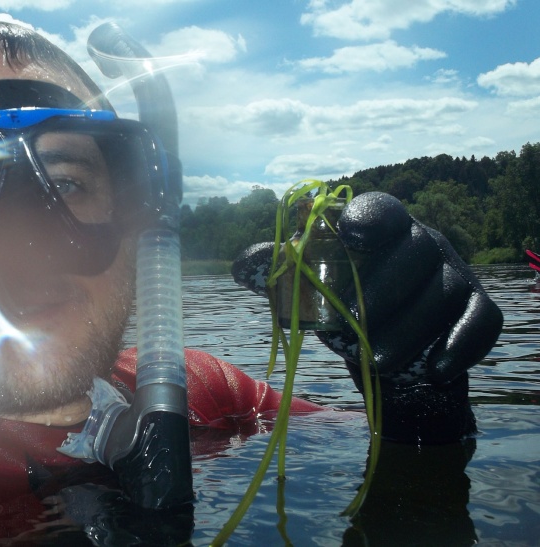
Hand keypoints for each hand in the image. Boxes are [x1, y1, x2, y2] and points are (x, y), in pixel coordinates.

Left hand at [233, 192, 502, 441]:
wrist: (394, 354)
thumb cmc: (349, 309)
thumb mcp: (312, 291)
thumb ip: (281, 274)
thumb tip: (240, 265)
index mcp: (384, 230)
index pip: (383, 209)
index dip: (368, 218)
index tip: (349, 236)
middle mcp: (425, 243)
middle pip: (415, 252)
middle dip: (384, 290)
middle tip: (358, 327)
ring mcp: (456, 274)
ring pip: (443, 293)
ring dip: (410, 330)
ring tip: (378, 362)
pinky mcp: (479, 308)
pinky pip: (480, 322)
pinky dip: (459, 346)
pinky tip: (432, 370)